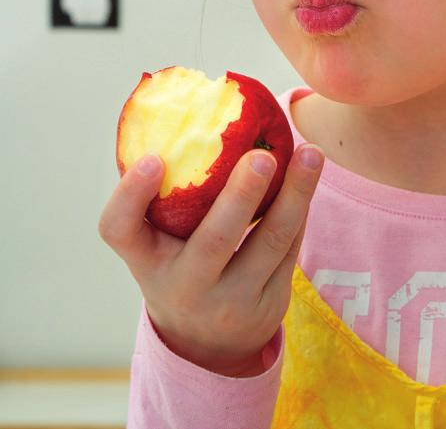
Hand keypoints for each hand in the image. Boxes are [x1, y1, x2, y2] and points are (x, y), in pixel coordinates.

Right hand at [98, 143, 323, 375]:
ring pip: (271, 243)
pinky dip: (301, 208)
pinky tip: (309, 175)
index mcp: (147, 261)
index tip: (152, 158)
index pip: (121, 231)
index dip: (130, 195)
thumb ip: (163, 196)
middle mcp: (185, 286)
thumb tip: (195, 115)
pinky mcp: (270, 304)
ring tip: (311, 154)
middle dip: (241, 196)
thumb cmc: (177, 264)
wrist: (206, 343)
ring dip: (295, 194)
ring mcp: (231, 301)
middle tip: (262, 156)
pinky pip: (291, 249)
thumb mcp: (157, 243)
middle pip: (214, 241)